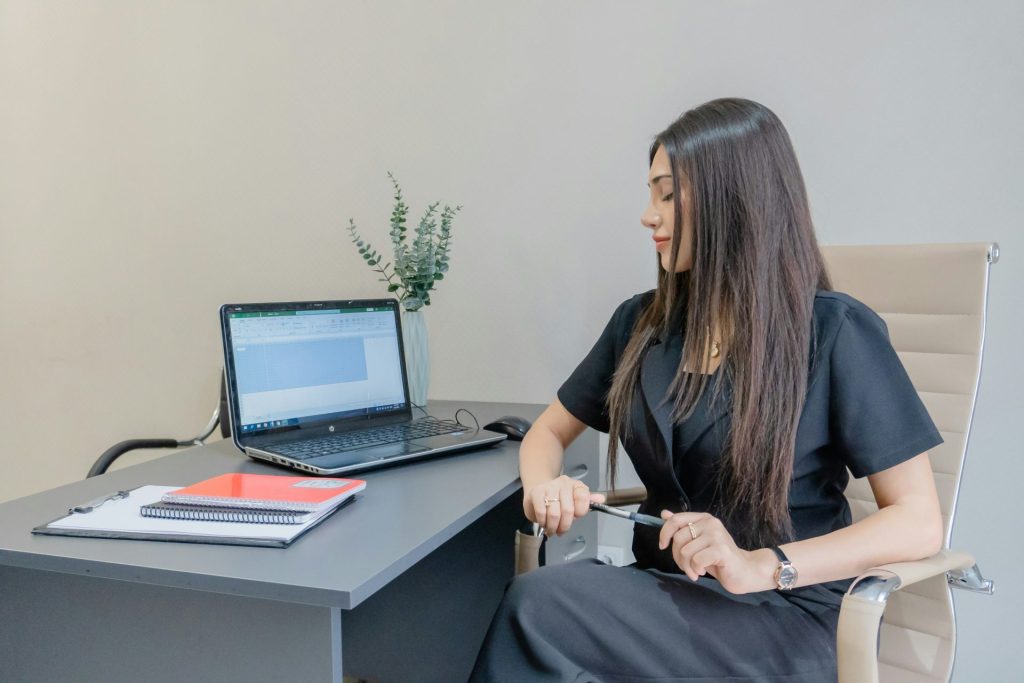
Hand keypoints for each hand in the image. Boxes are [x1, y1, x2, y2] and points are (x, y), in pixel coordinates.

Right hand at [524, 475, 605, 536]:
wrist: (538, 491)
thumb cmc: (559, 499)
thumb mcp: (575, 501)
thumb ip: (588, 502)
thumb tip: (601, 499)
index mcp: (576, 486)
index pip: (583, 497)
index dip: (580, 512)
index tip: (575, 517)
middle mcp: (563, 483)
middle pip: (568, 510)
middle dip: (564, 526)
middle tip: (561, 531)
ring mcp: (549, 487)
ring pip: (554, 513)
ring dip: (553, 527)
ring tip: (551, 529)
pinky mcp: (536, 492)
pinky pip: (541, 512)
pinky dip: (543, 522)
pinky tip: (543, 523)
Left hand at [658, 511, 774, 593]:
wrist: (745, 571)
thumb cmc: (719, 558)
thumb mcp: (698, 542)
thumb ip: (683, 528)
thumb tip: (664, 514)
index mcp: (704, 518)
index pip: (675, 520)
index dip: (664, 533)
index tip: (663, 546)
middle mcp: (710, 523)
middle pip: (678, 538)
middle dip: (677, 557)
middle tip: (687, 566)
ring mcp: (717, 535)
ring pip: (685, 551)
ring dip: (687, 567)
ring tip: (696, 571)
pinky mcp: (722, 550)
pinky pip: (696, 560)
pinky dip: (696, 570)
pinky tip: (703, 572)